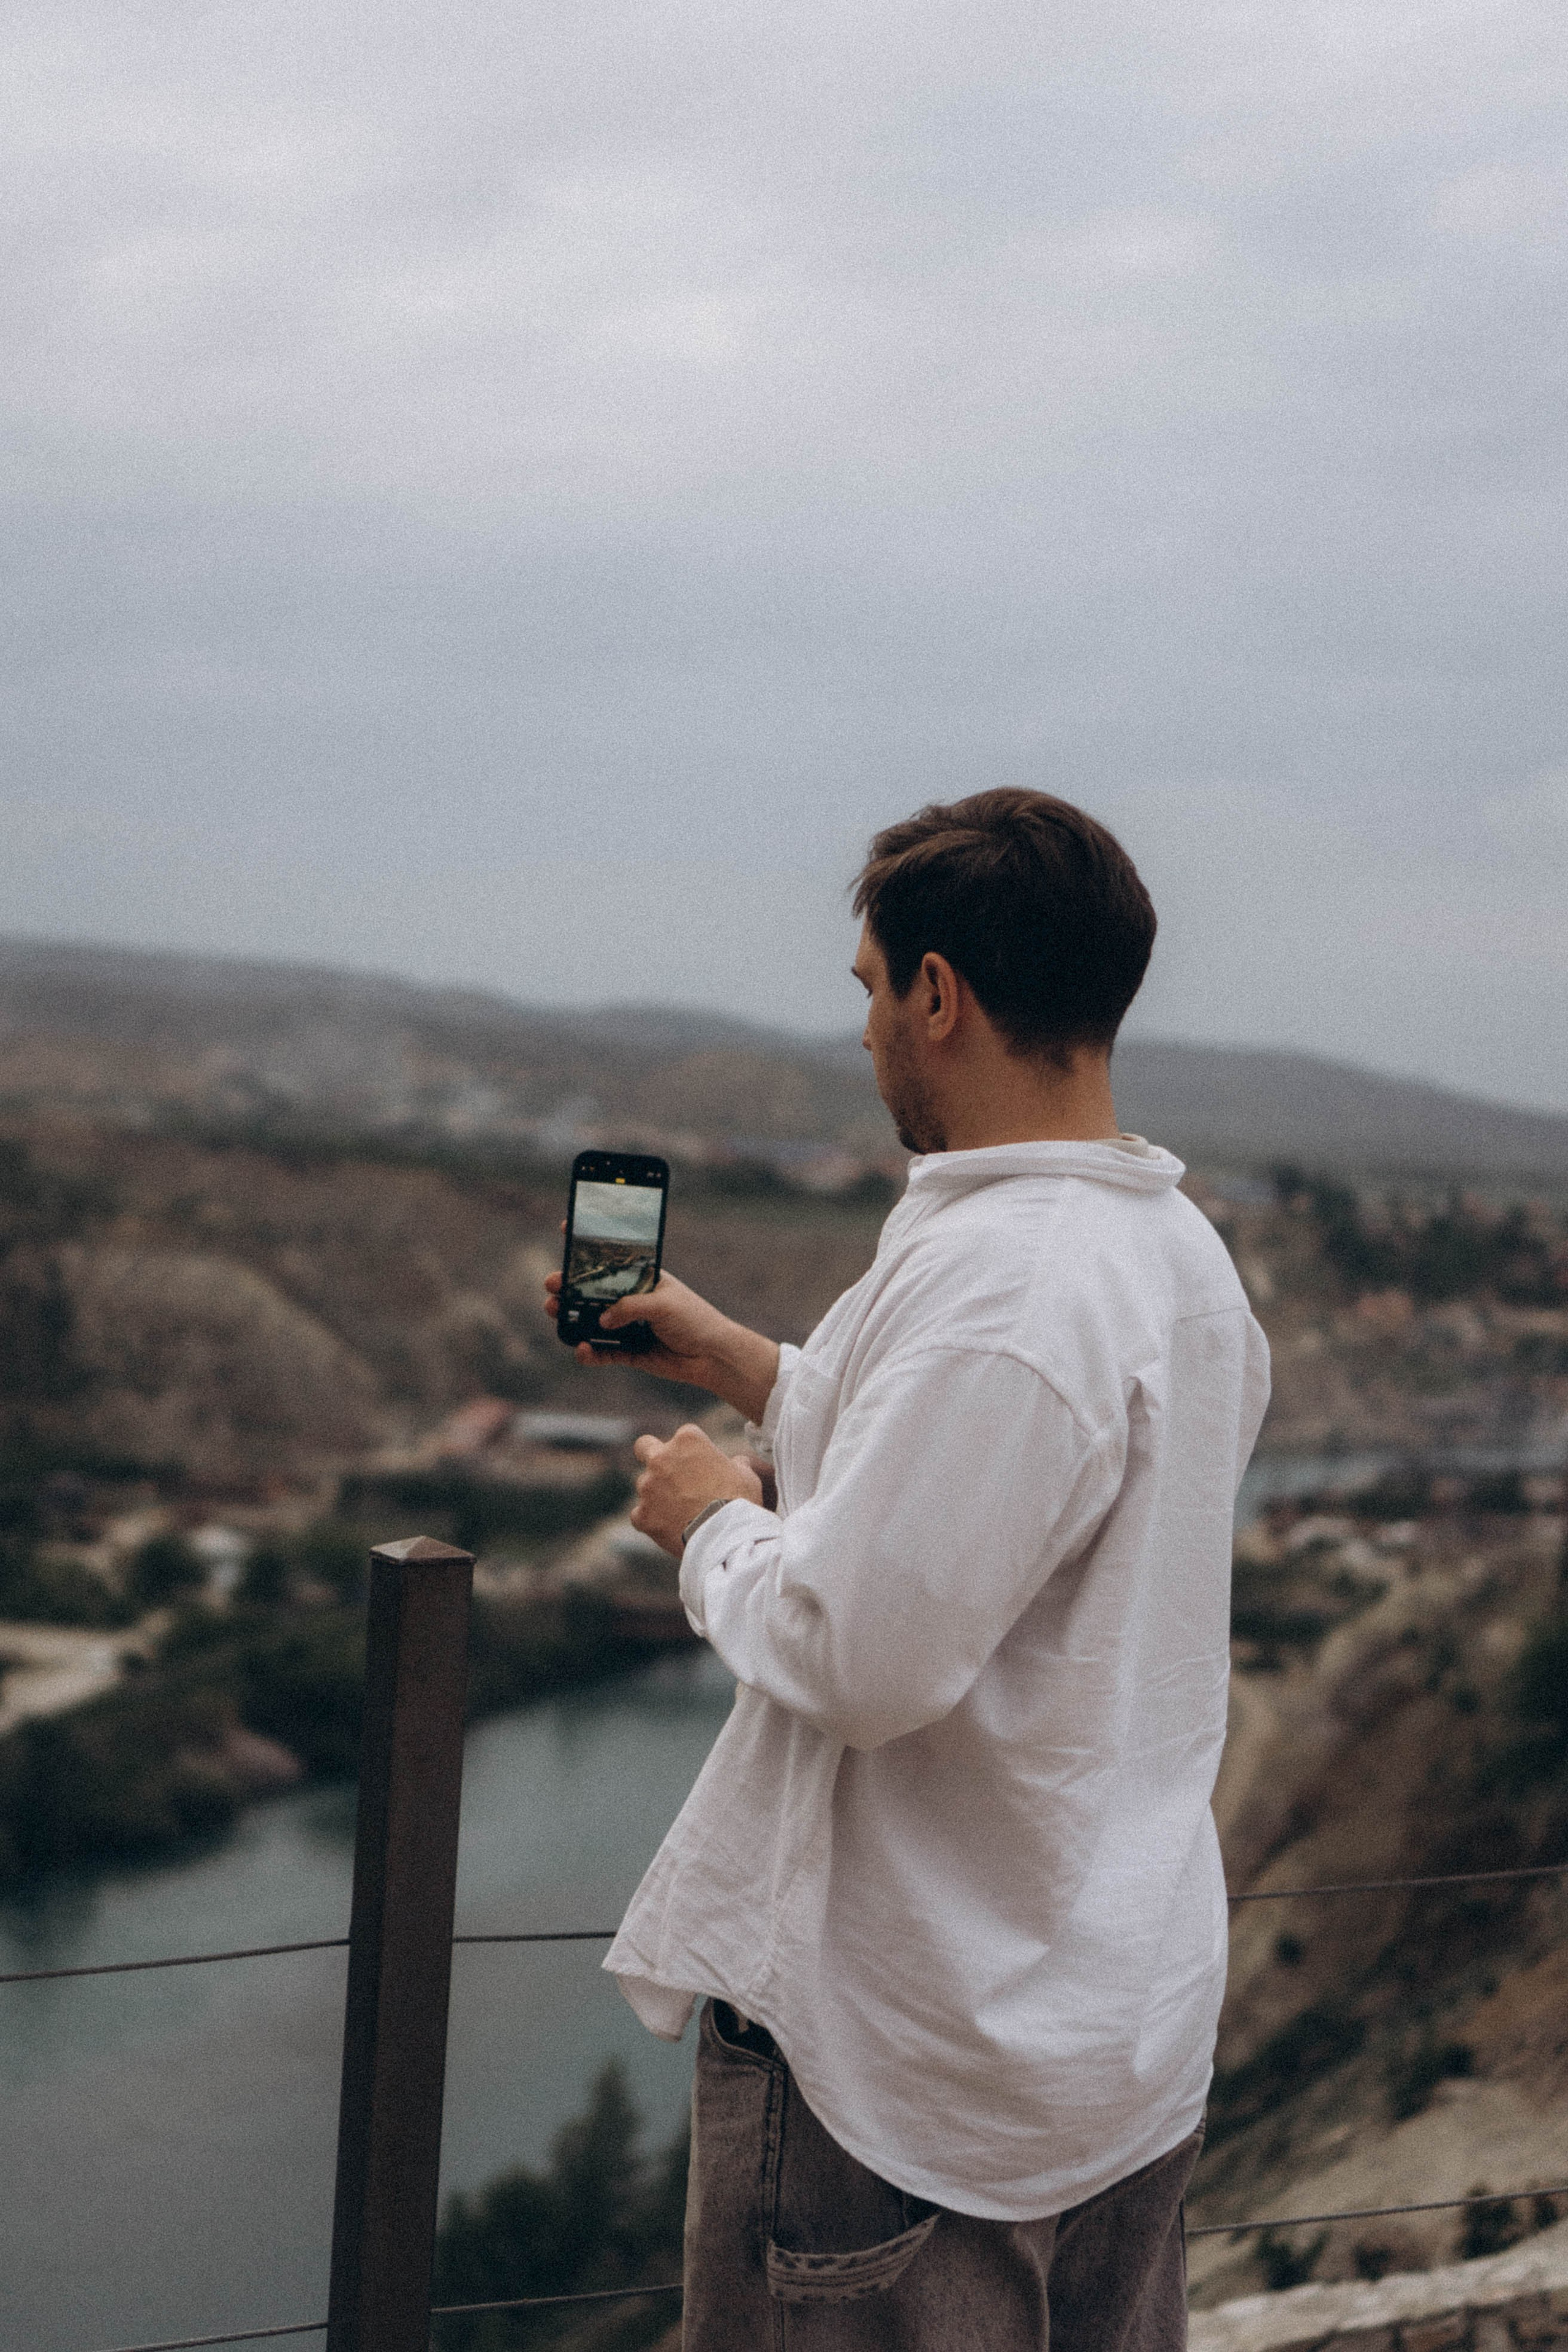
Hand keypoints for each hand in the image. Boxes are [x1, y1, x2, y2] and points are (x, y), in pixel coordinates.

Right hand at [543, 1255, 779, 1422]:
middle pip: (592, 1291)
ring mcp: (627, 1326)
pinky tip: (582, 1350)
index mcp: (642, 1278)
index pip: (612, 1258)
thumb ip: (632, 1307)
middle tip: (552, 1283)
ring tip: (555, 1311)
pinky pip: (602, 1352)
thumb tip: (602, 1319)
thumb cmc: (696, 1319)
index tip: (566, 1229)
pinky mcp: (628, 1352)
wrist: (713, 1356)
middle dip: (568, 1286)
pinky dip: (589, 1353)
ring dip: (570, 1317)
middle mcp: (630, 1300)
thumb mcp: (665, 1303)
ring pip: (590, 1320)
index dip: (589, 1245)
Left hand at [630, 1426, 764, 1557]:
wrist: (726, 1538)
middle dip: (653, 1455)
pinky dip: (651, 1520)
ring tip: (681, 1513)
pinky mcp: (641, 1514)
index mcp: (688, 1440)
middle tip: (668, 1473)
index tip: (701, 1465)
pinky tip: (670, 1529)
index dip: (692, 1451)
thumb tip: (738, 1463)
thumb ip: (736, 1465)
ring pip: (645, 1486)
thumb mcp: (746, 1476)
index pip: (684, 1436)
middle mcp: (661, 1458)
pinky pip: (640, 1515)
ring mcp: (647, 1487)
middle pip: (644, 1446)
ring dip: (657, 1495)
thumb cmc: (740, 1502)